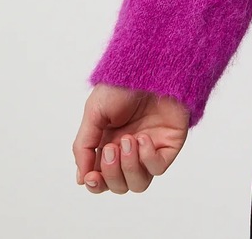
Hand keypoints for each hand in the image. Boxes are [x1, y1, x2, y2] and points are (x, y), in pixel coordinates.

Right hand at [72, 83, 189, 193]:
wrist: (150, 65)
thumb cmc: (122, 84)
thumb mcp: (94, 112)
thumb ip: (84, 145)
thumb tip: (82, 178)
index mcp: (108, 144)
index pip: (101, 179)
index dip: (96, 184)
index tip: (91, 177)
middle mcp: (129, 150)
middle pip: (119, 185)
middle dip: (112, 173)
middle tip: (112, 146)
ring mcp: (150, 148)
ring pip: (139, 184)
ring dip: (129, 167)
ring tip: (128, 140)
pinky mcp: (169, 144)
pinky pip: (158, 168)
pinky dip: (148, 158)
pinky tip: (144, 138)